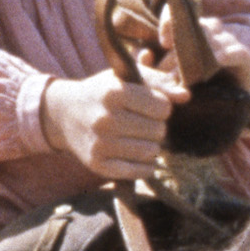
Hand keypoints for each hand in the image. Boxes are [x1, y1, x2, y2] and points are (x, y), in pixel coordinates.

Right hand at [40, 63, 183, 179]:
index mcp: (114, 92)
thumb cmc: (102, 93)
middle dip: (155, 127)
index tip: (150, 107)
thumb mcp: (126, 78)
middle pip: (158, 130)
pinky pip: (138, 171)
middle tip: (142, 124)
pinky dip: (145, 166)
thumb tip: (186, 96)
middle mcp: (105, 119)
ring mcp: (101, 144)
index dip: (161, 107)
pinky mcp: (98, 165)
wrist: (63, 114)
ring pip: (151, 152)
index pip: (163, 107)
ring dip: (150, 146)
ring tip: (138, 138)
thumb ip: (158, 83)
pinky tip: (137, 155)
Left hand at [148, 4, 249, 94]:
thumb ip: (151, 70)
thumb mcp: (165, 83)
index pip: (178, 14)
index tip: (163, 42)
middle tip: (170, 70)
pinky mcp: (244, 58)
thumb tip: (145, 55)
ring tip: (191, 73)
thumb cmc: (191, 95)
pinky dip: (229, 53)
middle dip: (183, 47)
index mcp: (188, 34)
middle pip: (197, 25)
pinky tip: (218, 60)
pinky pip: (239, 50)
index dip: (170, 22)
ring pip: (216, 35)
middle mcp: (209, 34)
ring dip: (203, 53)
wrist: (221, 116)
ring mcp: (228, 43)